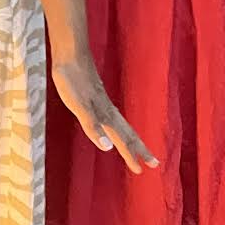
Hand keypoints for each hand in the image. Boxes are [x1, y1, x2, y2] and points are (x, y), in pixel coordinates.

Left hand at [50, 55, 157, 174]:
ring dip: (131, 138)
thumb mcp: (78, 105)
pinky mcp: (95, 94)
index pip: (122, 139)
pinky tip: (111, 122)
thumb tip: (108, 148)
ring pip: (121, 124)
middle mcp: (107, 109)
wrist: (70, 54)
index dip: (131, 155)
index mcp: (104, 115)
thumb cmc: (72, 79)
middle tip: (154, 164)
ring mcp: (102, 101)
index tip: (142, 170)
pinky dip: (117, 125)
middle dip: (140, 149)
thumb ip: (92, 126)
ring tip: (137, 147)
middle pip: (128, 133)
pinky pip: (112, 115)